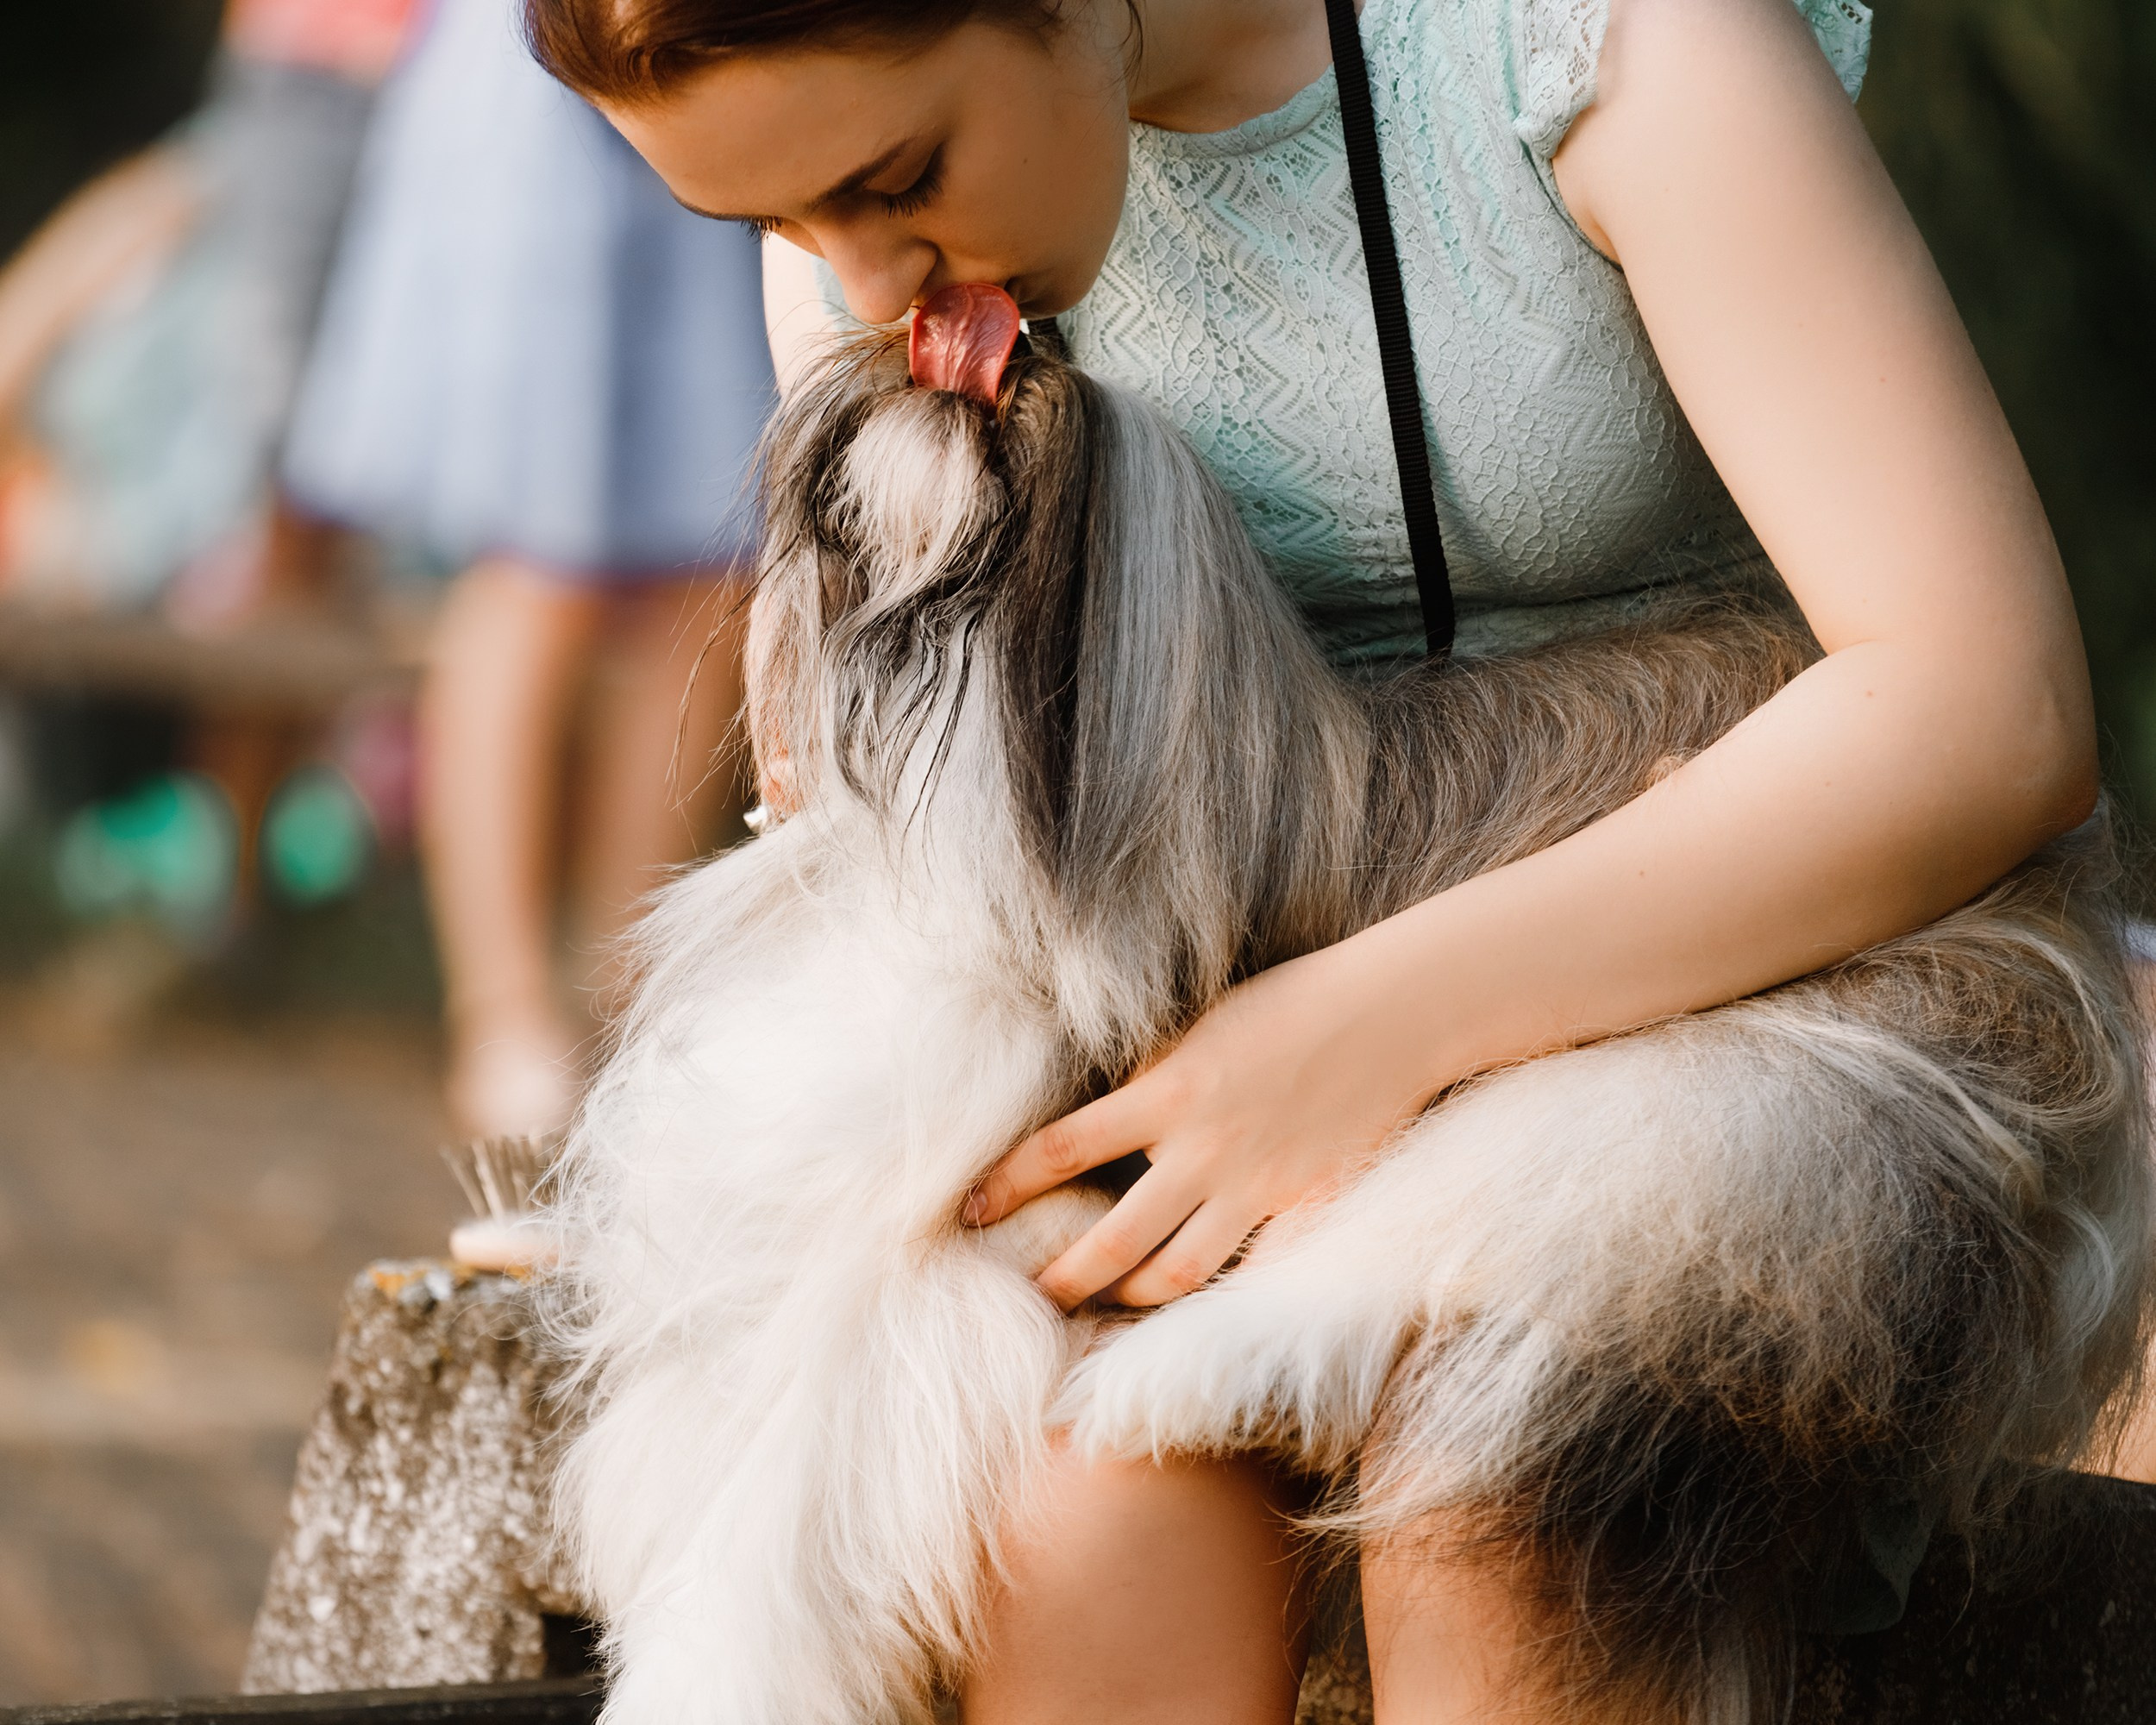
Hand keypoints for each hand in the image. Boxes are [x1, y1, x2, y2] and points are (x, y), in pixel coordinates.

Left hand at [965, 936, 1448, 1309]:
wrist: (1389, 1014)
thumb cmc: (1285, 1006)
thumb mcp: (1197, 1025)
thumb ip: (1147, 1078)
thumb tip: (1100, 1120)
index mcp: (1167, 1093)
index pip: (1063, 1148)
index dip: (1008, 1185)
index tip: (968, 1211)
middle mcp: (1205, 1150)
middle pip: (1112, 1242)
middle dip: (1061, 1278)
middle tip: (1029, 1295)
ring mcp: (1258, 1188)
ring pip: (1177, 1275)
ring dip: (1130, 1298)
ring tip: (1104, 1303)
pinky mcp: (1305, 1208)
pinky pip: (1249, 1270)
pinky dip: (1213, 1291)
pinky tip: (1189, 1303)